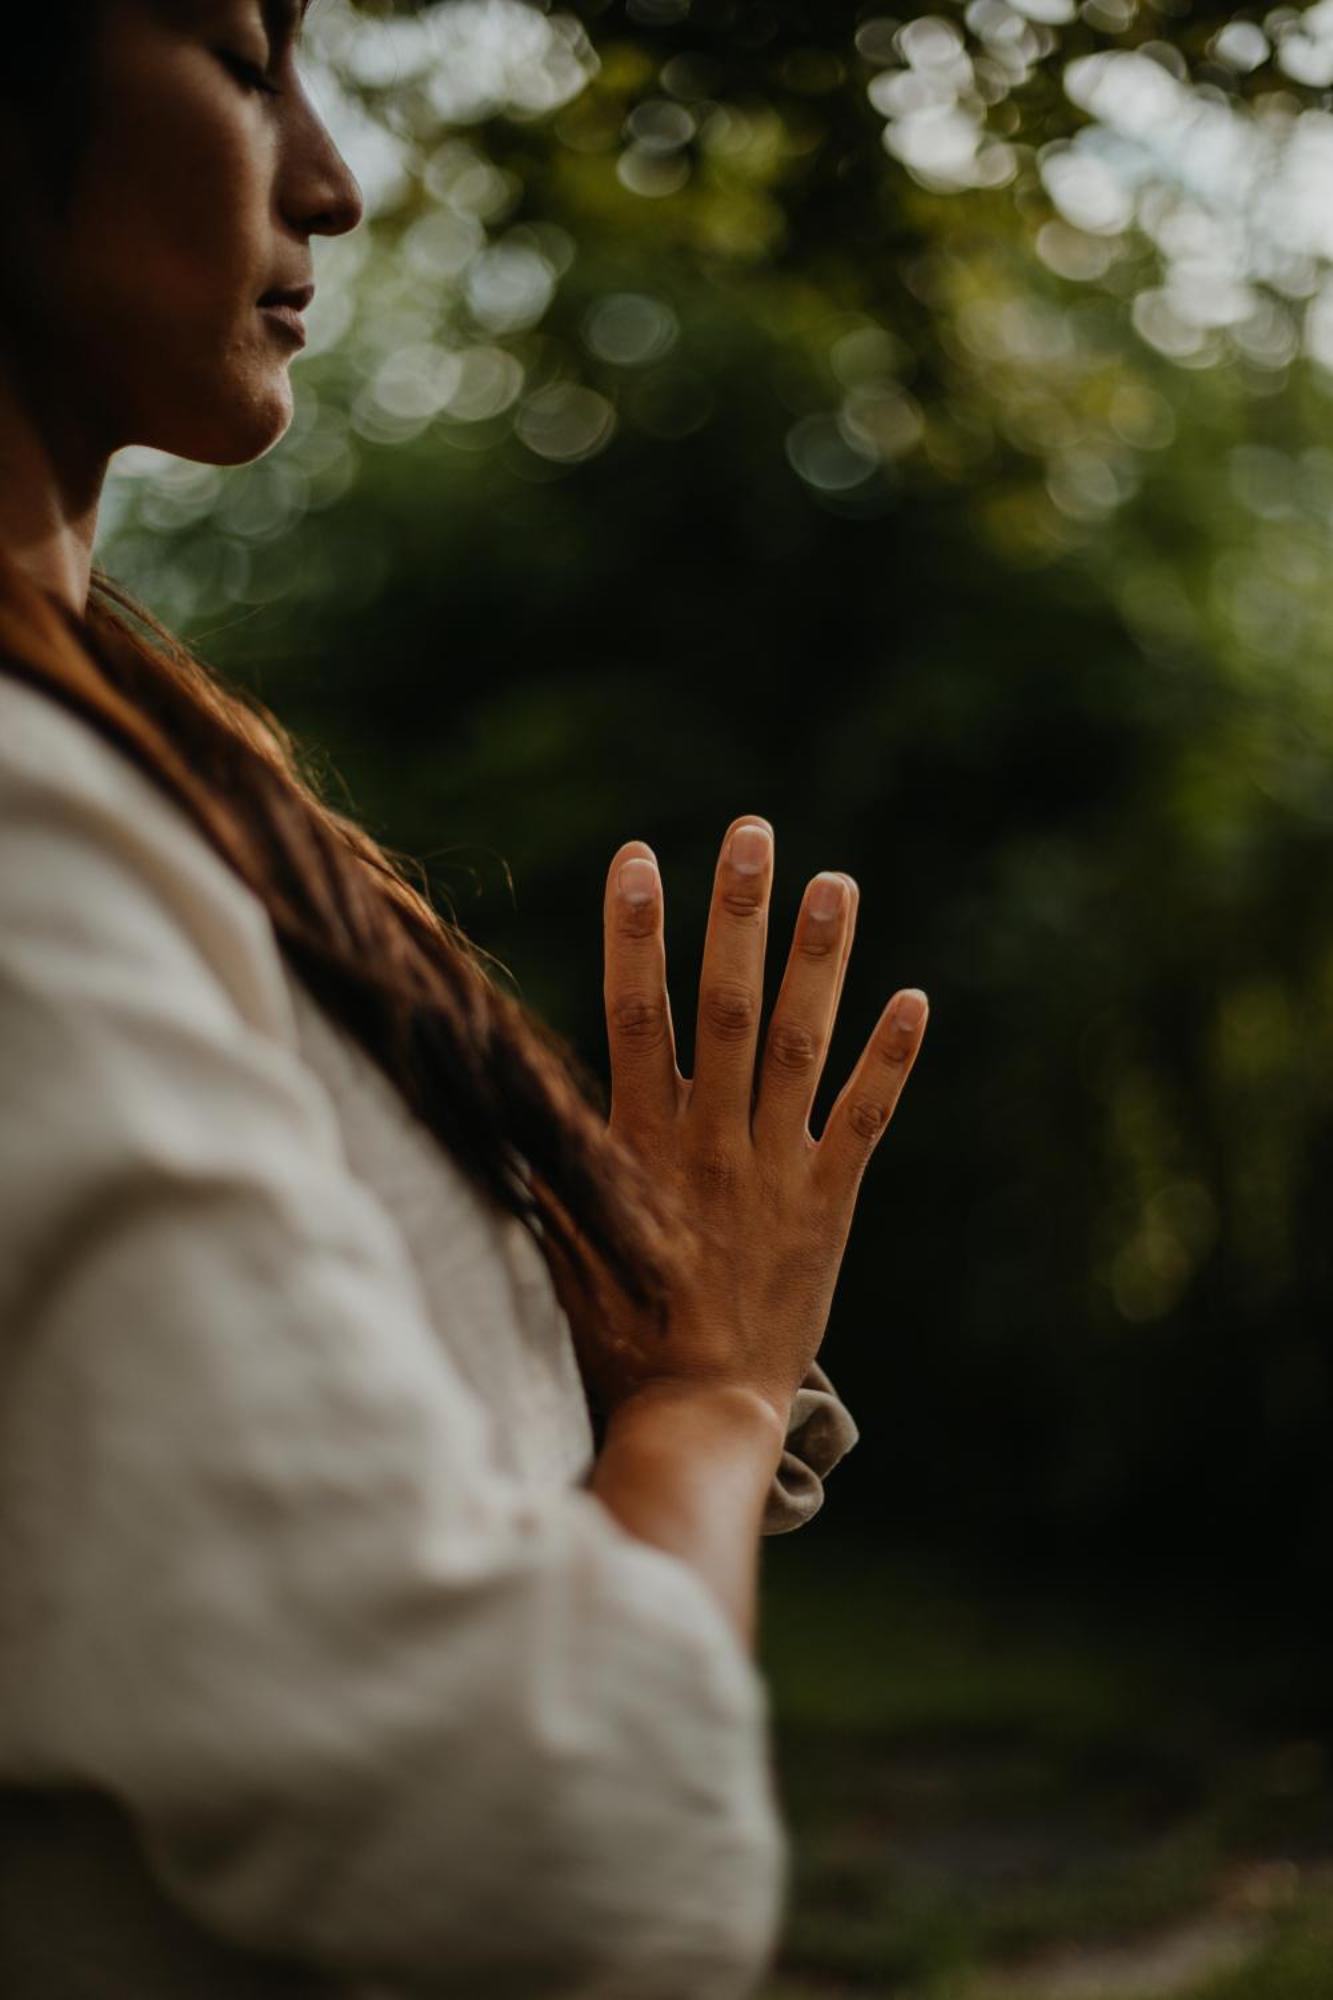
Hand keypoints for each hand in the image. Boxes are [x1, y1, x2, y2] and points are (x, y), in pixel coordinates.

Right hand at [555, 815, 927, 1429]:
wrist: (696, 1416)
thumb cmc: (609, 1339)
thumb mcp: (552, 1246)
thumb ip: (537, 1164)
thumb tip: (489, 1092)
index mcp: (638, 1145)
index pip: (634, 1016)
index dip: (636, 934)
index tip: (637, 857)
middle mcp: (710, 1141)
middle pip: (725, 1009)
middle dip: (736, 916)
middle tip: (752, 834)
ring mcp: (774, 1169)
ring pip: (798, 1046)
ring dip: (817, 962)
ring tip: (835, 884)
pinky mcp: (827, 1205)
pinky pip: (864, 1121)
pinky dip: (888, 1062)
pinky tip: (915, 1000)